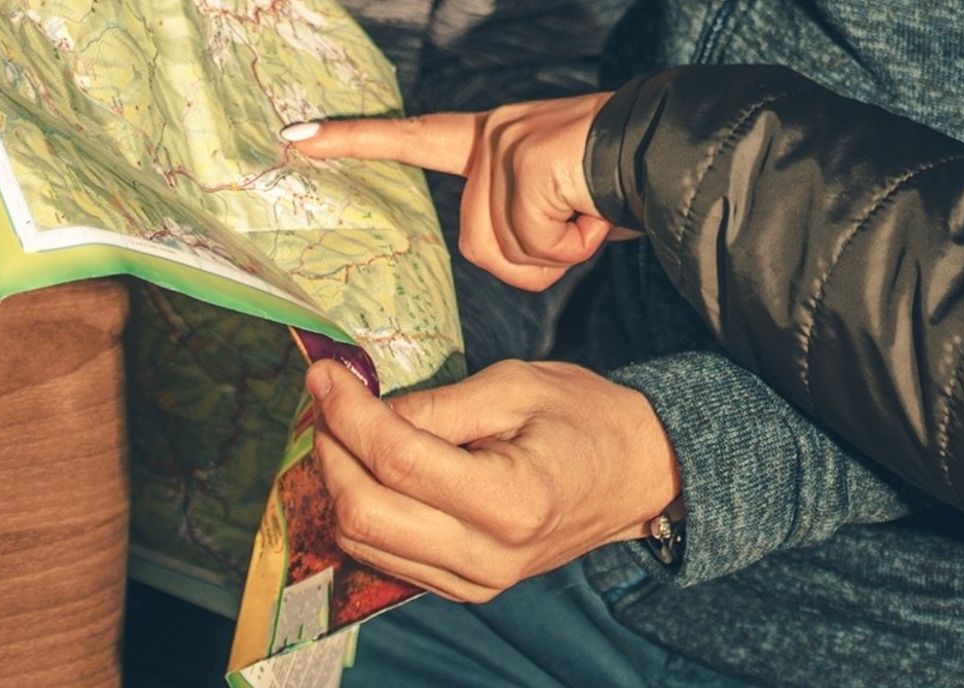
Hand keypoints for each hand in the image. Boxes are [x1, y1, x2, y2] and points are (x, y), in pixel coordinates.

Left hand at [287, 98, 630, 291]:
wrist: (673, 148)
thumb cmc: (625, 183)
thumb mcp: (560, 202)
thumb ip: (521, 218)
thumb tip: (522, 249)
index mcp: (494, 138)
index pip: (415, 137)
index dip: (354, 140)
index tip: (293, 135)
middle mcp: (493, 135)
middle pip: (475, 243)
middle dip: (530, 258)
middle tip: (576, 229)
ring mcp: (507, 144)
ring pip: (500, 250)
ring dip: (553, 254)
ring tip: (589, 219)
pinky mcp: (527, 159)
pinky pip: (532, 244)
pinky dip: (571, 248)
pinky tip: (596, 216)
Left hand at [304, 358, 679, 602]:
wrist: (639, 476)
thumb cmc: (587, 418)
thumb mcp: (519, 387)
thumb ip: (440, 403)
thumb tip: (364, 406)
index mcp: (511, 500)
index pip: (399, 462)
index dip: (349, 415)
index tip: (324, 375)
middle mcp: (488, 555)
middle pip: (366, 515)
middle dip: (331, 453)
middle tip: (327, 403)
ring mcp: (476, 582)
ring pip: (366, 544)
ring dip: (339, 483)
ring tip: (343, 431)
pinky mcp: (465, 589)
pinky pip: (388, 558)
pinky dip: (365, 513)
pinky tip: (370, 471)